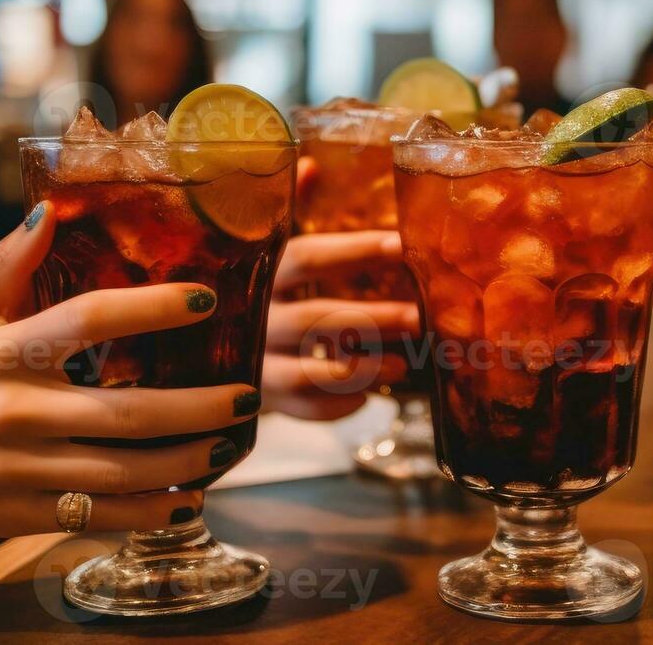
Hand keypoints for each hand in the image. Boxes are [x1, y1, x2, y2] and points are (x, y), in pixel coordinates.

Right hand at [0, 204, 259, 537]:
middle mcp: (16, 412)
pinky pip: (98, 516)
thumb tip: (50, 208)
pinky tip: (190, 499)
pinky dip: (149, 512)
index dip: (150, 309)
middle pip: (126, 411)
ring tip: (231, 444)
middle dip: (199, 407)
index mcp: (3, 353)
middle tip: (248, 393)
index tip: (206, 300)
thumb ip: (8, 264)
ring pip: (123, 471)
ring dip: (186, 461)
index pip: (88, 321)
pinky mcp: (18, 515)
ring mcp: (19, 468)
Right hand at [262, 229, 418, 420]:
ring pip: (307, 373)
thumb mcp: (295, 282)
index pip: (307, 257)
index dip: (355, 249)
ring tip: (403, 366)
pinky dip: (338, 405)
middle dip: (372, 319)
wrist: (234, 360)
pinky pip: (305, 407)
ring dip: (361, 370)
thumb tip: (411, 258)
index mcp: (264, 276)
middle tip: (418, 318)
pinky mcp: (265, 399)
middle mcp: (255, 319)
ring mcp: (256, 363)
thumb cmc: (285, 309)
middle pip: (313, 319)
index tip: (402, 245)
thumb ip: (340, 270)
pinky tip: (365, 398)